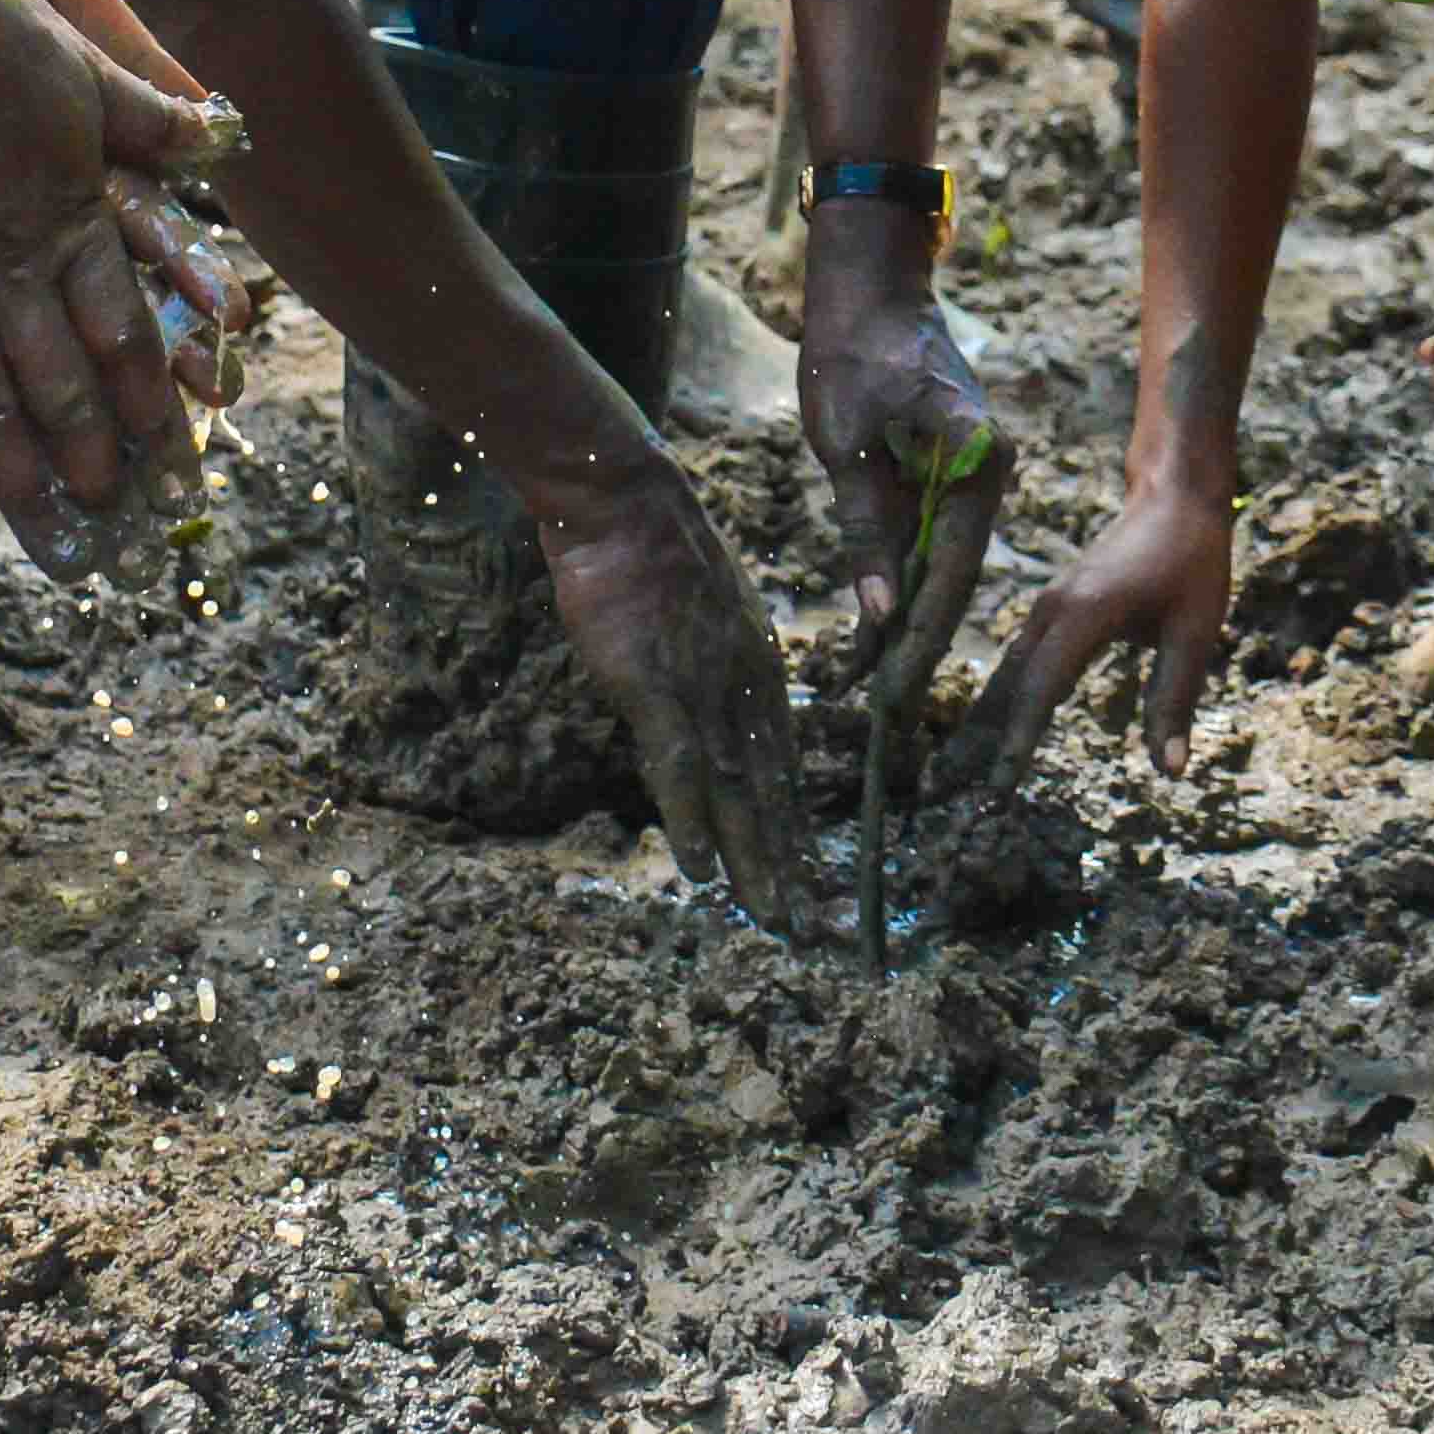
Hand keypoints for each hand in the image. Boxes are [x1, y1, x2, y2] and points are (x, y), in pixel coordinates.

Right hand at [0, 0, 220, 577]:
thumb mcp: (84, 68)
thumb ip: (151, 118)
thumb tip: (226, 131)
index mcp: (66, 221)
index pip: (129, 344)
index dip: (160, 416)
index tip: (184, 475)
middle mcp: (2, 270)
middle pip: (64, 392)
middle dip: (100, 469)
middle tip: (126, 531)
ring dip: (26, 484)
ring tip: (58, 547)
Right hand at [534, 463, 811, 927]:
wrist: (623, 502)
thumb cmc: (654, 551)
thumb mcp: (701, 614)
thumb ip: (714, 664)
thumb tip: (709, 701)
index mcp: (759, 675)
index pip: (784, 769)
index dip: (794, 831)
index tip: (808, 883)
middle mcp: (743, 692)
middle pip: (772, 794)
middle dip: (789, 866)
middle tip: (809, 930)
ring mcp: (702, 691)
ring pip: (738, 792)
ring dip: (755, 861)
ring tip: (775, 919)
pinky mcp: (655, 687)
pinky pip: (679, 766)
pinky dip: (691, 820)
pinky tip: (701, 869)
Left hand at [798, 201, 1000, 702]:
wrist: (868, 286)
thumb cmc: (854, 351)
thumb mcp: (846, 443)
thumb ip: (866, 529)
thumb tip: (879, 613)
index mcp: (980, 459)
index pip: (953, 567)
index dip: (924, 633)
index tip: (899, 688)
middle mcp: (987, 470)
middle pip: (950, 573)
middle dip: (915, 640)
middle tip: (884, 710)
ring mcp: (968, 470)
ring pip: (934, 560)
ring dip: (901, 615)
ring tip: (868, 685)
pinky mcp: (943, 469)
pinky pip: (921, 535)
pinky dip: (895, 575)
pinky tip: (869, 627)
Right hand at [957, 462, 1234, 781]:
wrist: (1173, 499)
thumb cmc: (1192, 564)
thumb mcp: (1195, 634)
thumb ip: (1174, 702)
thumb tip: (1171, 771)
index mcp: (1085, 614)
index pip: (1041, 688)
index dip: (1019, 741)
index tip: (1002, 786)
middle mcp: (1054, 609)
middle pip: (1013, 684)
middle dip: (991, 740)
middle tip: (972, 796)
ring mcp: (1048, 605)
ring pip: (1010, 672)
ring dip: (992, 720)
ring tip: (969, 773)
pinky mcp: (1052, 607)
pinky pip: (1021, 658)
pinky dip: (1008, 696)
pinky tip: (996, 730)